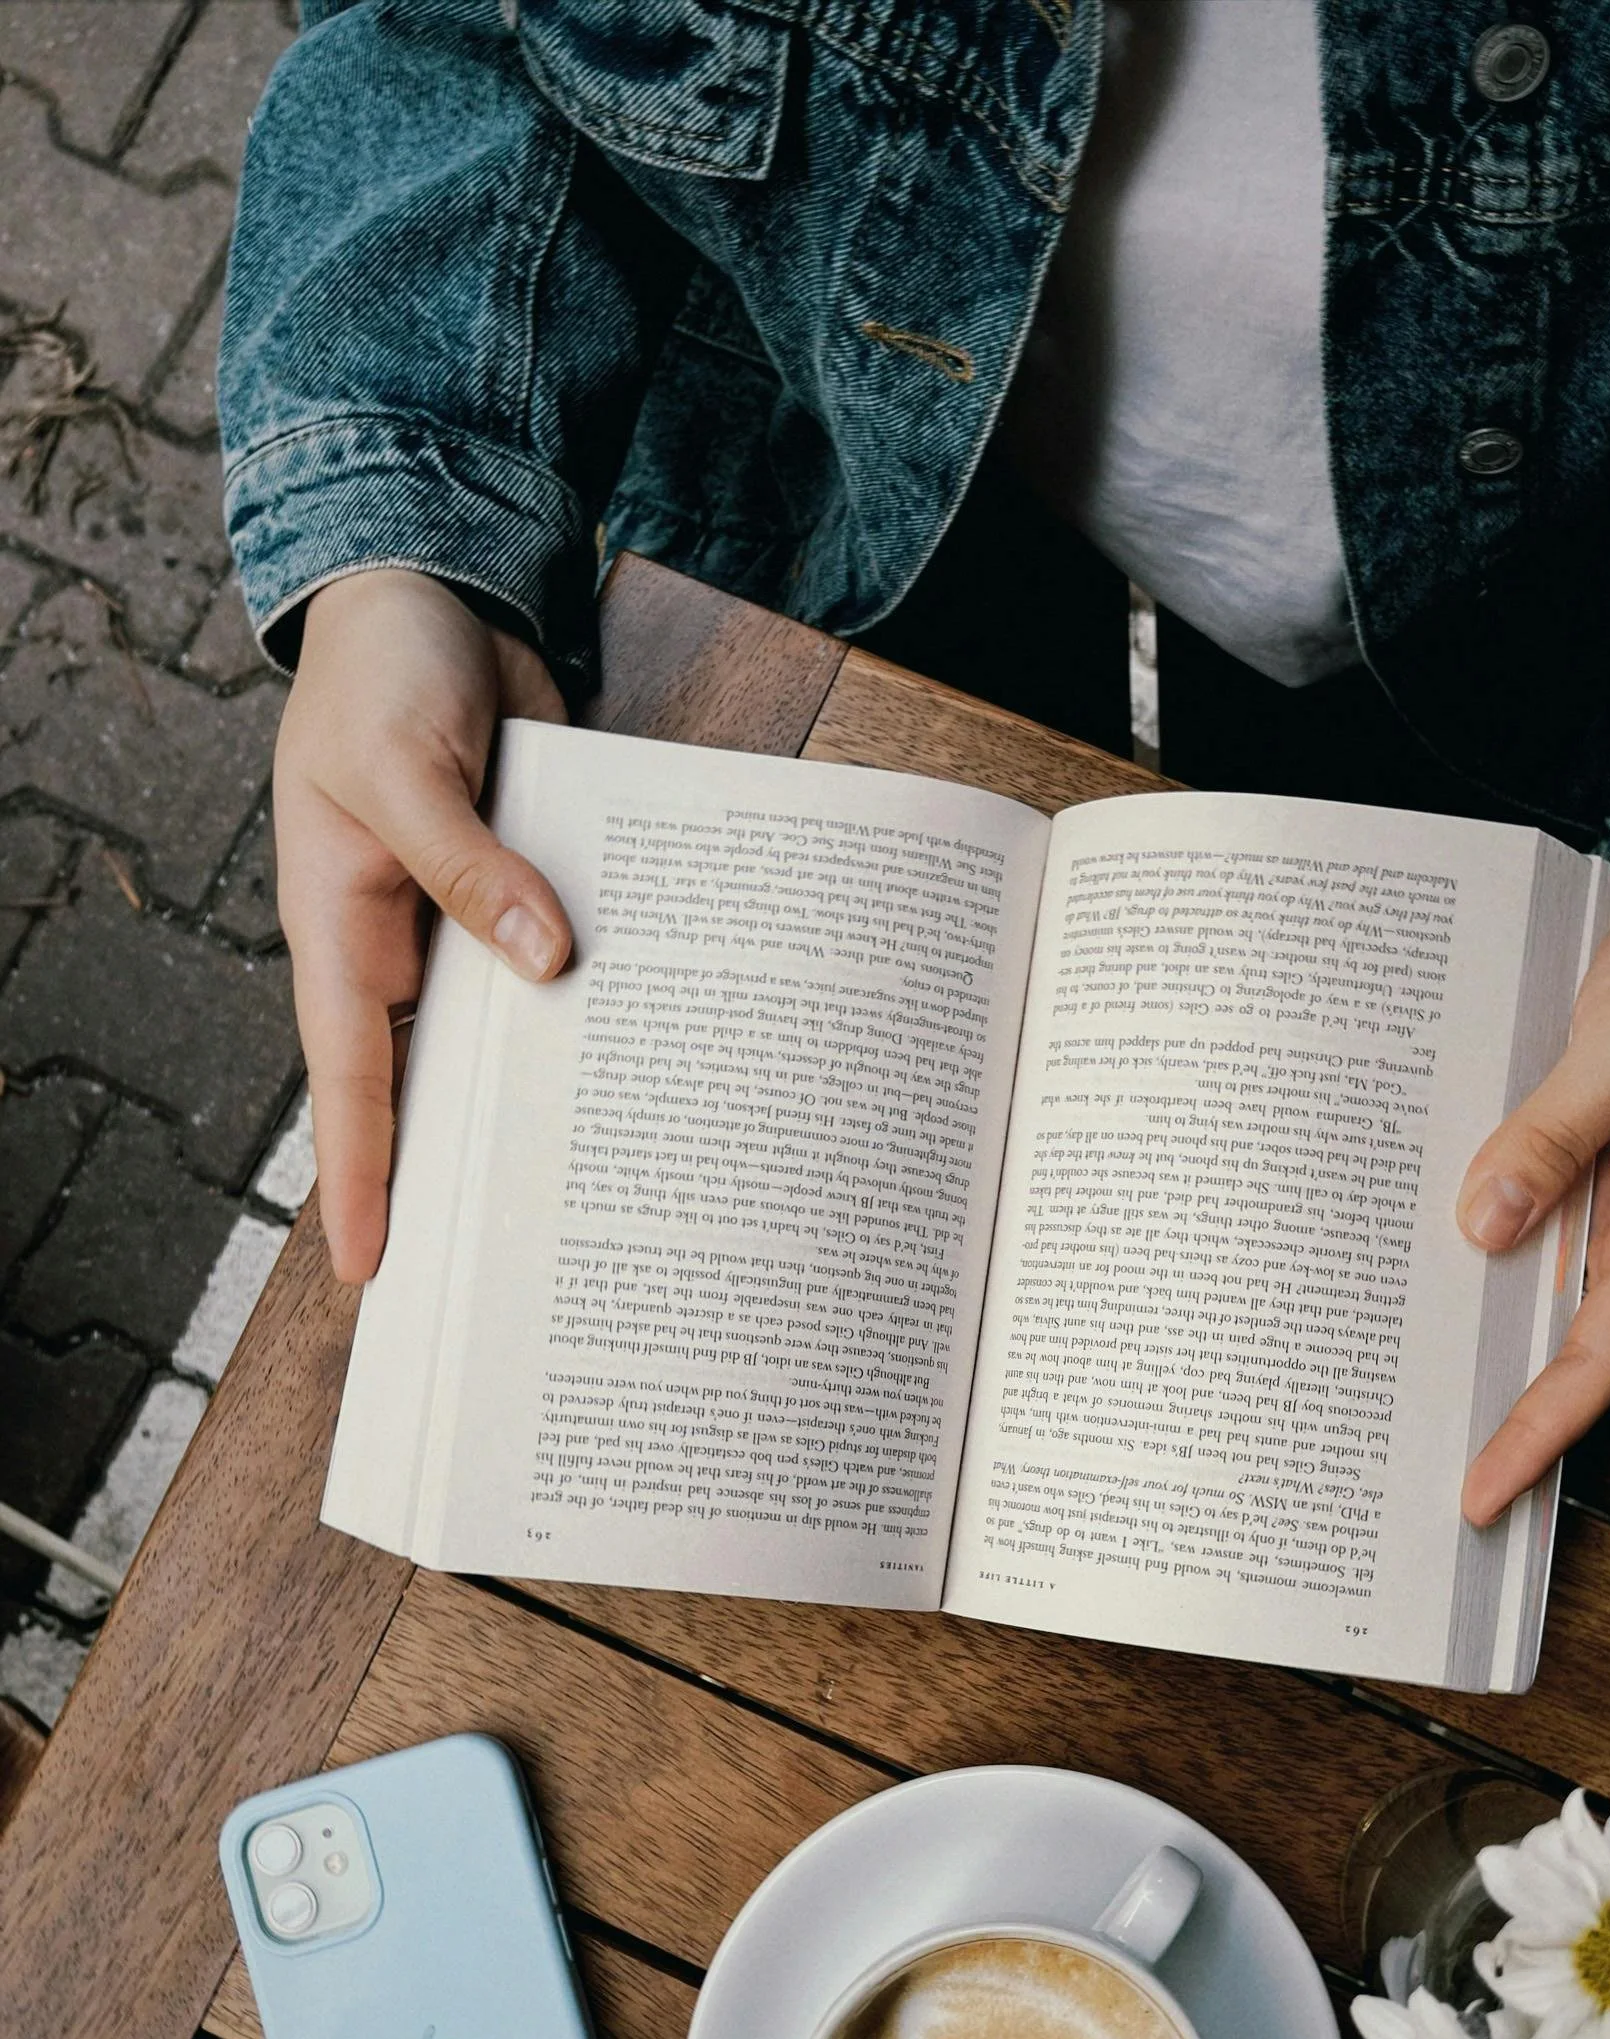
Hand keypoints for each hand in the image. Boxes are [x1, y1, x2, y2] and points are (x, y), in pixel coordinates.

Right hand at [274, 567, 572, 1281]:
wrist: (433, 593)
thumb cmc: (383, 671)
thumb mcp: (406, 764)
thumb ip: (469, 864)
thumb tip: (546, 961)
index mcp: (342, 928)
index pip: (350, 1077)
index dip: (360, 1174)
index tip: (370, 1267)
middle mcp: (404, 942)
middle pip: (432, 1078)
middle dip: (465, 1164)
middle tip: (512, 1267)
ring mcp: (468, 920)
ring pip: (507, 1030)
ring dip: (551, 1089)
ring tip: (606, 1190)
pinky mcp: (527, 887)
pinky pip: (562, 961)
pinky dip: (600, 1001)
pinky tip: (660, 1054)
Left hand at [1457, 871, 1609, 1525]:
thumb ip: (1557, 1130)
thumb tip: (1483, 1225)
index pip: (1605, 1353)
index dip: (1542, 1428)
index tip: (1482, 1492)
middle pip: (1559, 1337)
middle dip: (1488, 1402)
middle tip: (1396, 1463)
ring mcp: (1609, 1188)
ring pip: (1528, 1278)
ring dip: (1464, 1321)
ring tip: (1376, 1384)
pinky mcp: (1578, 1150)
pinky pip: (1516, 1207)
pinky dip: (1463, 1233)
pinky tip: (1394, 1255)